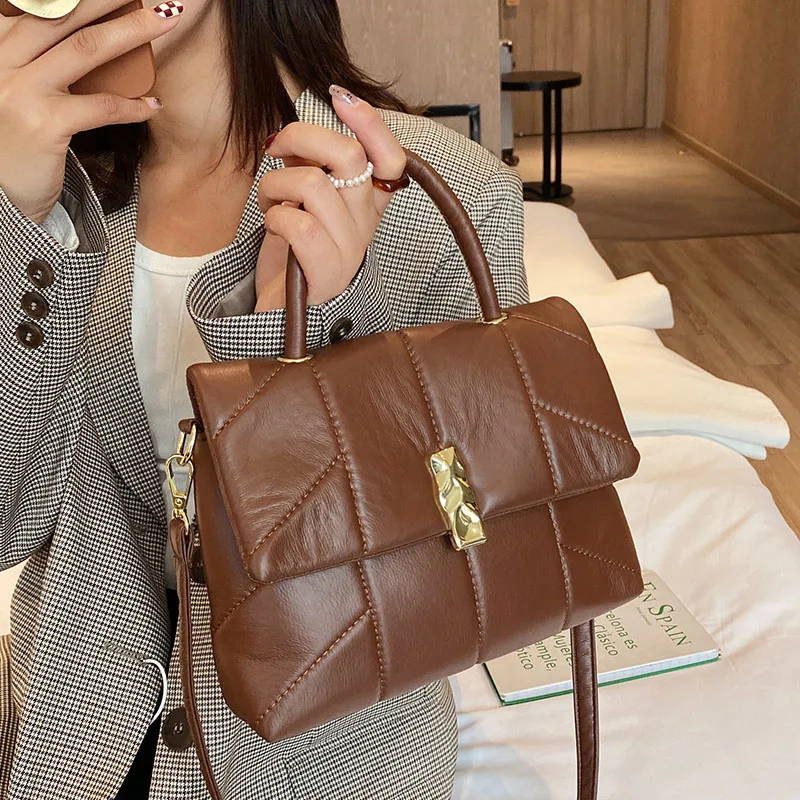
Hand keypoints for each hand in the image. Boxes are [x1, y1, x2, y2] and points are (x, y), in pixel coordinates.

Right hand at [0, 0, 181, 223]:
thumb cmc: (16, 140)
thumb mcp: (22, 89)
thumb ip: (44, 60)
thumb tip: (96, 35)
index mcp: (0, 46)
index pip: (38, 6)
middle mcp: (3, 60)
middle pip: (64, 14)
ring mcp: (20, 90)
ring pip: (85, 49)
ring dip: (132, 32)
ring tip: (165, 21)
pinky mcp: (43, 124)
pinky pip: (99, 107)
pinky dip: (131, 104)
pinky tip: (153, 104)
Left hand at [254, 86, 406, 310]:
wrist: (283, 310)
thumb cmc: (292, 252)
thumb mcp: (303, 200)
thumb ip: (310, 164)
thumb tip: (297, 133)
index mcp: (366, 205)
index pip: (390, 158)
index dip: (370, 123)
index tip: (339, 98)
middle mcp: (365, 226)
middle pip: (349, 156)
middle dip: (303, 136)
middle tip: (276, 147)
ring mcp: (349, 251)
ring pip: (315, 184)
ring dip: (277, 183)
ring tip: (269, 200)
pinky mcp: (326, 274)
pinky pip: (300, 225)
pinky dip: (275, 214)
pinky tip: (272, 224)